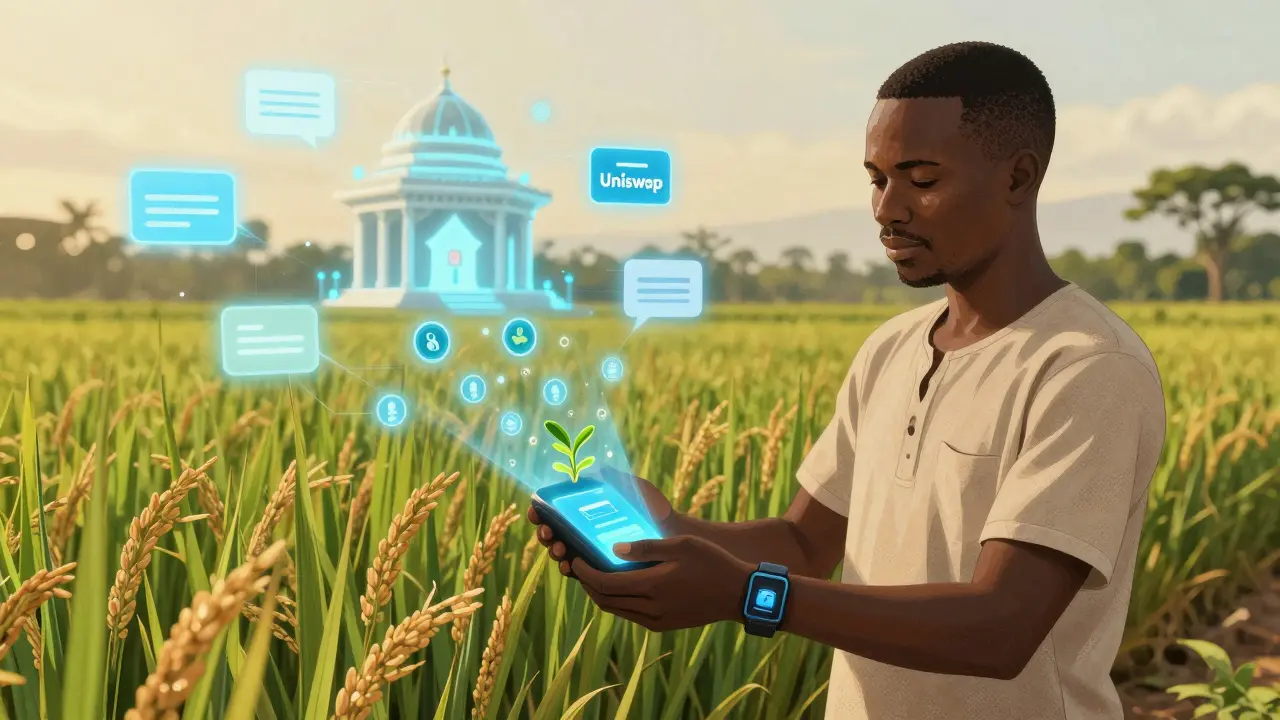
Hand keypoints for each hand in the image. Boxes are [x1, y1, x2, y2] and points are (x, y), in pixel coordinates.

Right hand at [526, 468, 678, 577]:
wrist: (673, 533)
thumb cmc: (653, 507)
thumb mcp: (635, 488)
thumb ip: (617, 478)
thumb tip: (597, 469)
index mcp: (586, 509)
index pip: (556, 510)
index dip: (541, 511)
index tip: (537, 510)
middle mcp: (584, 529)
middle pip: (553, 532)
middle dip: (545, 533)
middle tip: (548, 533)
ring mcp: (590, 549)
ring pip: (562, 552)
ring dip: (554, 551)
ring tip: (559, 549)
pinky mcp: (600, 568)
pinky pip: (579, 572)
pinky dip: (569, 569)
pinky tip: (569, 567)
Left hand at [572, 535, 753, 631]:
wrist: (739, 594)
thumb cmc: (712, 562)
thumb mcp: (681, 544)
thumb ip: (646, 546)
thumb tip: (614, 548)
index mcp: (653, 586)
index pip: (605, 583)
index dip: (585, 573)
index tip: (576, 560)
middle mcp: (651, 608)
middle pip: (605, 600)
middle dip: (587, 585)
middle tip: (579, 568)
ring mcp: (657, 620)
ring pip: (616, 610)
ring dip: (600, 595)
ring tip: (593, 577)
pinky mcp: (664, 625)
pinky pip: (631, 615)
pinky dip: (618, 602)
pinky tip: (619, 587)